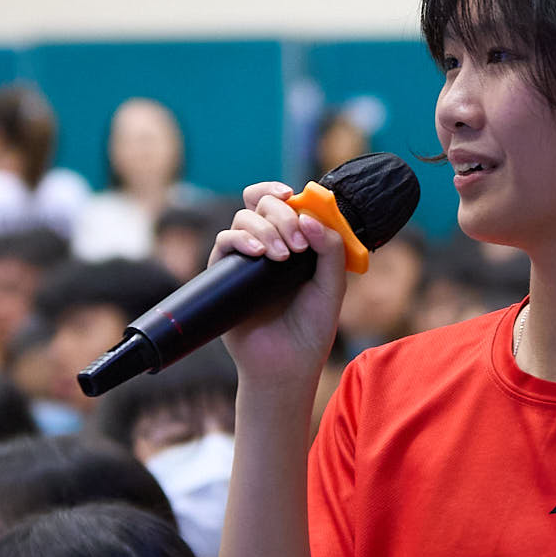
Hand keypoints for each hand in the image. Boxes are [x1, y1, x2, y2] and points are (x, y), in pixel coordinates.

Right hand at [214, 182, 349, 390]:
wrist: (286, 364)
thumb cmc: (311, 327)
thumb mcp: (332, 286)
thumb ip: (330, 249)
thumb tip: (309, 217)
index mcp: (295, 241)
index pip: (283, 203)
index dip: (283, 192)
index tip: (292, 195)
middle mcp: (269, 244)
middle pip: (262, 204)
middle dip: (281, 215)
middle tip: (297, 244)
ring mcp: (245, 258)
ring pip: (243, 218)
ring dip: (265, 229)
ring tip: (282, 256)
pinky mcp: (224, 274)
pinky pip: (223, 242)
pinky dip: (240, 239)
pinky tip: (256, 252)